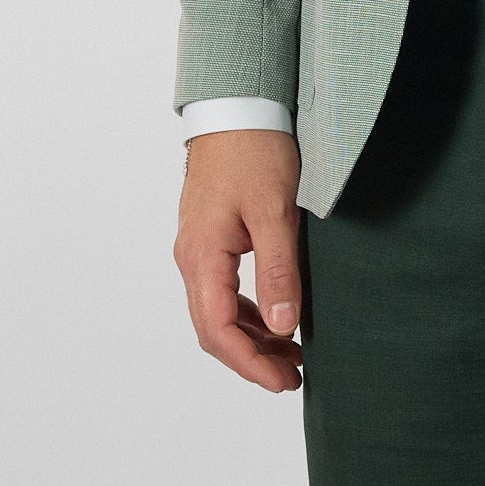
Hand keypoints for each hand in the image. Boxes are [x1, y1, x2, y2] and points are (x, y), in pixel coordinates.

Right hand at [175, 129, 303, 391]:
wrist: (237, 105)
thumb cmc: (254, 150)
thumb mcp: (275, 211)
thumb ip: (278, 271)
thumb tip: (284, 328)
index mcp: (202, 256)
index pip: (218, 331)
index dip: (251, 364)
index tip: (284, 380)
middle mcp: (192, 258)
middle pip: (213, 329)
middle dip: (252, 359)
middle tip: (292, 376)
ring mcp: (198, 248)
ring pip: (217, 311)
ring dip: (251, 337)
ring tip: (291, 354)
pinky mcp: (210, 237)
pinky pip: (223, 289)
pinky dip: (248, 311)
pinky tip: (275, 316)